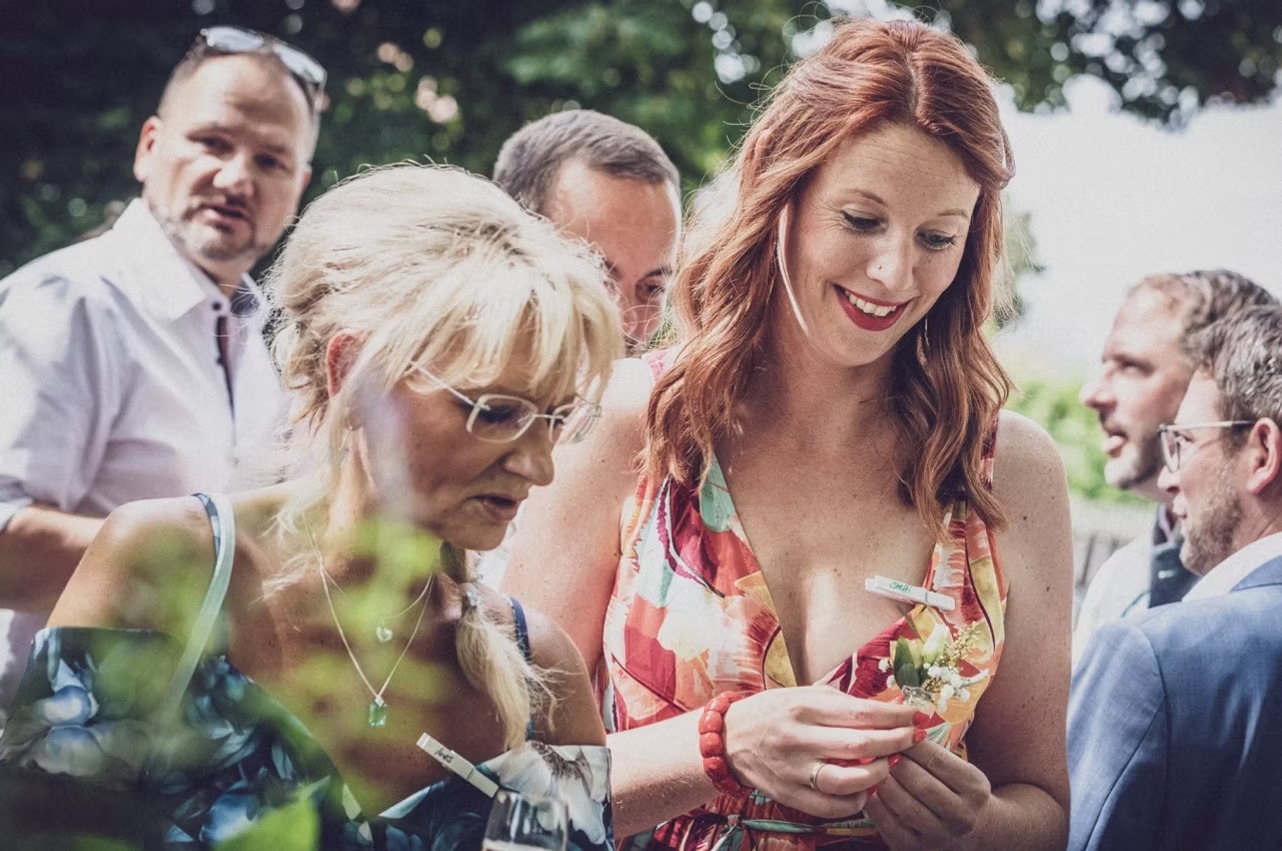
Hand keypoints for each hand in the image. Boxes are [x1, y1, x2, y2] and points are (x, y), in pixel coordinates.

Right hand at [722, 685, 920, 818]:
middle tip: (913, 740)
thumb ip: (846, 702)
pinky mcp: (788, 794)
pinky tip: (864, 790)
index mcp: (804, 706)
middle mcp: (798, 737)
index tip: (917, 716)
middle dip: (895, 743)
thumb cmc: (776, 712)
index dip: (895, 716)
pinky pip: (831, 806)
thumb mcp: (806, 695)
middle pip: (860, 746)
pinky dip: (855, 801)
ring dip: (878, 775)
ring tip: (888, 765)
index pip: (861, 713)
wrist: (730, 738)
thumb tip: (892, 706)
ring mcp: (793, 769)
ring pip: (848, 780)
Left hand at [863, 739, 992, 848]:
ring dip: (883, 783)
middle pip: (920, 783)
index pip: (936, 760)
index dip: (910, 745)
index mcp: (973, 787)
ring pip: (905, 806)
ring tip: (871, 768)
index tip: (892, 732)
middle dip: (894, 763)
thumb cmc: (959, 791)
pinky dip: (876, 807)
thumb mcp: (959, 769)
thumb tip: (897, 726)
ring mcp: (940, 836)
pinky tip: (868, 791)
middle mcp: (961, 815)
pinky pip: (891, 827)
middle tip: (876, 749)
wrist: (978, 832)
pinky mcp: (918, 849)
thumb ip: (932, 753)